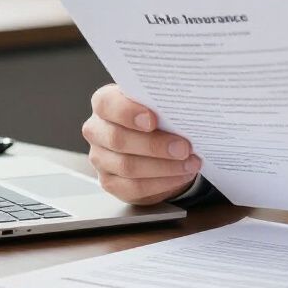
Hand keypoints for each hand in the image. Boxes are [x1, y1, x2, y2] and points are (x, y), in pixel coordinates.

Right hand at [82, 83, 200, 204]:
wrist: (156, 140)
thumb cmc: (157, 114)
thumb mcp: (159, 102)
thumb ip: (163, 101)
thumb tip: (186, 106)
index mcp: (105, 103)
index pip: (107, 103)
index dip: (128, 112)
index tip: (152, 120)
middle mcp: (97, 130)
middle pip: (118, 139)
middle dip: (155, 145)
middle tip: (184, 147)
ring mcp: (101, 158)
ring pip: (127, 166)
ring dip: (164, 166)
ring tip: (190, 163)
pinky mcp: (110, 182)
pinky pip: (134, 187)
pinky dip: (162, 182)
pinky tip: (181, 175)